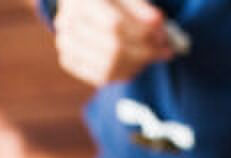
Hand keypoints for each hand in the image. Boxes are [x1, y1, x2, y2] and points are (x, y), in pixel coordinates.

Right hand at [53, 0, 173, 87]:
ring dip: (138, 63)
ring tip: (154, 54)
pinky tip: (138, 62)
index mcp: (83, 0)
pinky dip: (125, 72)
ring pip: (108, 66)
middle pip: (112, 48)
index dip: (142, 32)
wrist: (81, 2)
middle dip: (145, 51)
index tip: (164, 34)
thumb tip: (159, 28)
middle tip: (165, 49)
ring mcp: (66, 42)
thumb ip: (140, 8)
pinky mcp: (69, 59)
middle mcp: (68, 20)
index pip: (114, 24)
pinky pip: (102, 76)